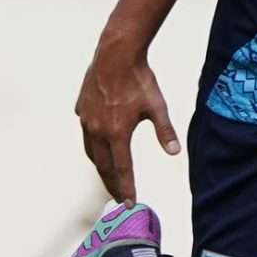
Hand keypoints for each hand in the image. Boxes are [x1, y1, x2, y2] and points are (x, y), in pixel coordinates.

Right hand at [72, 40, 179, 201]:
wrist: (116, 54)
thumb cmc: (138, 79)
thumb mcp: (157, 107)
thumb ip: (165, 132)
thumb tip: (175, 152)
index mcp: (117, 133)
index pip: (122, 169)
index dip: (127, 188)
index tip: (129, 202)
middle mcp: (97, 130)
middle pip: (104, 166)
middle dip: (111, 184)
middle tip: (118, 197)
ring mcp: (86, 119)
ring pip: (91, 151)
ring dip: (100, 166)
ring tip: (108, 175)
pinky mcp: (81, 108)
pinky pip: (85, 132)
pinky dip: (92, 143)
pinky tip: (98, 142)